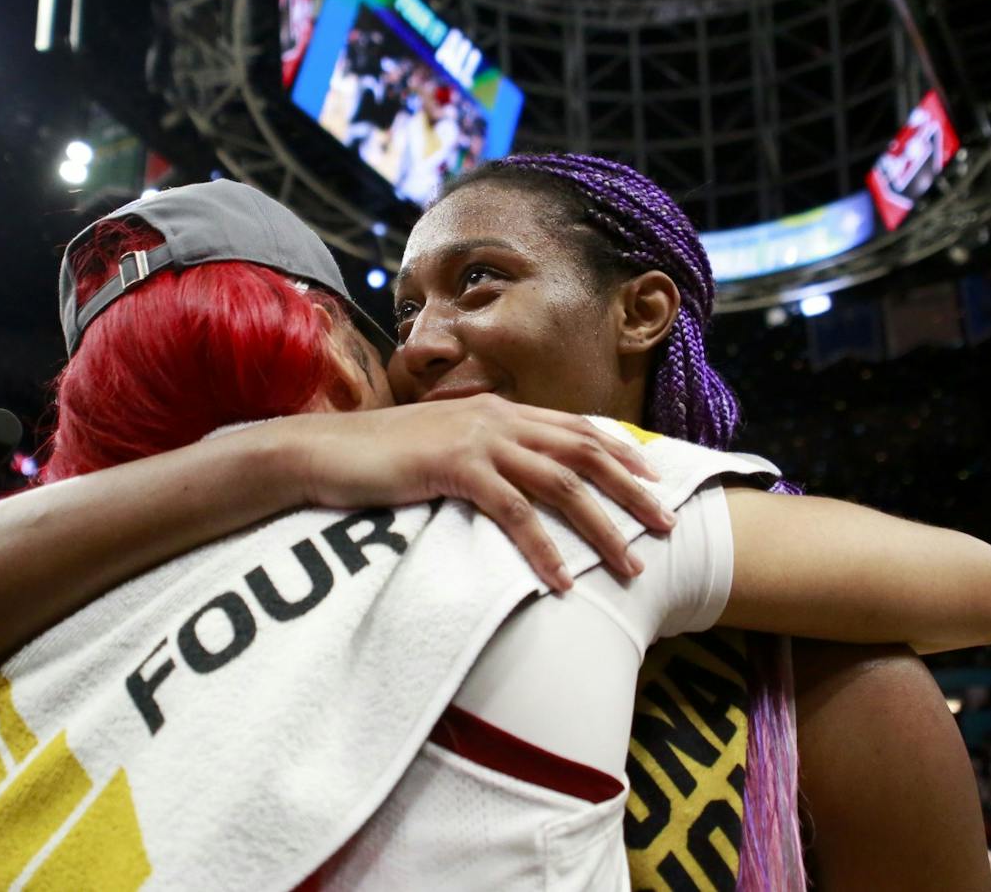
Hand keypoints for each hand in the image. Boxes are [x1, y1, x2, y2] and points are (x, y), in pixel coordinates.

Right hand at [273, 395, 677, 589]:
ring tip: (631, 564)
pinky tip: (563, 579)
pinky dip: (543, 549)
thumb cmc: (380, 458)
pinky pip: (513, 512)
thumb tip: (517, 484)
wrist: (322, 453)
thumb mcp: (443, 448)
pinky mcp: (453, 467)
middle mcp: (496, 417)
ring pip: (561, 482)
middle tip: (668, 524)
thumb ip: (484, 456)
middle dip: (632, 489)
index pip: (575, 426)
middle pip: (583, 450)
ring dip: (602, 526)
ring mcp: (476, 439)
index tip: (654, 479)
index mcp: (498, 410)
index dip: (620, 452)